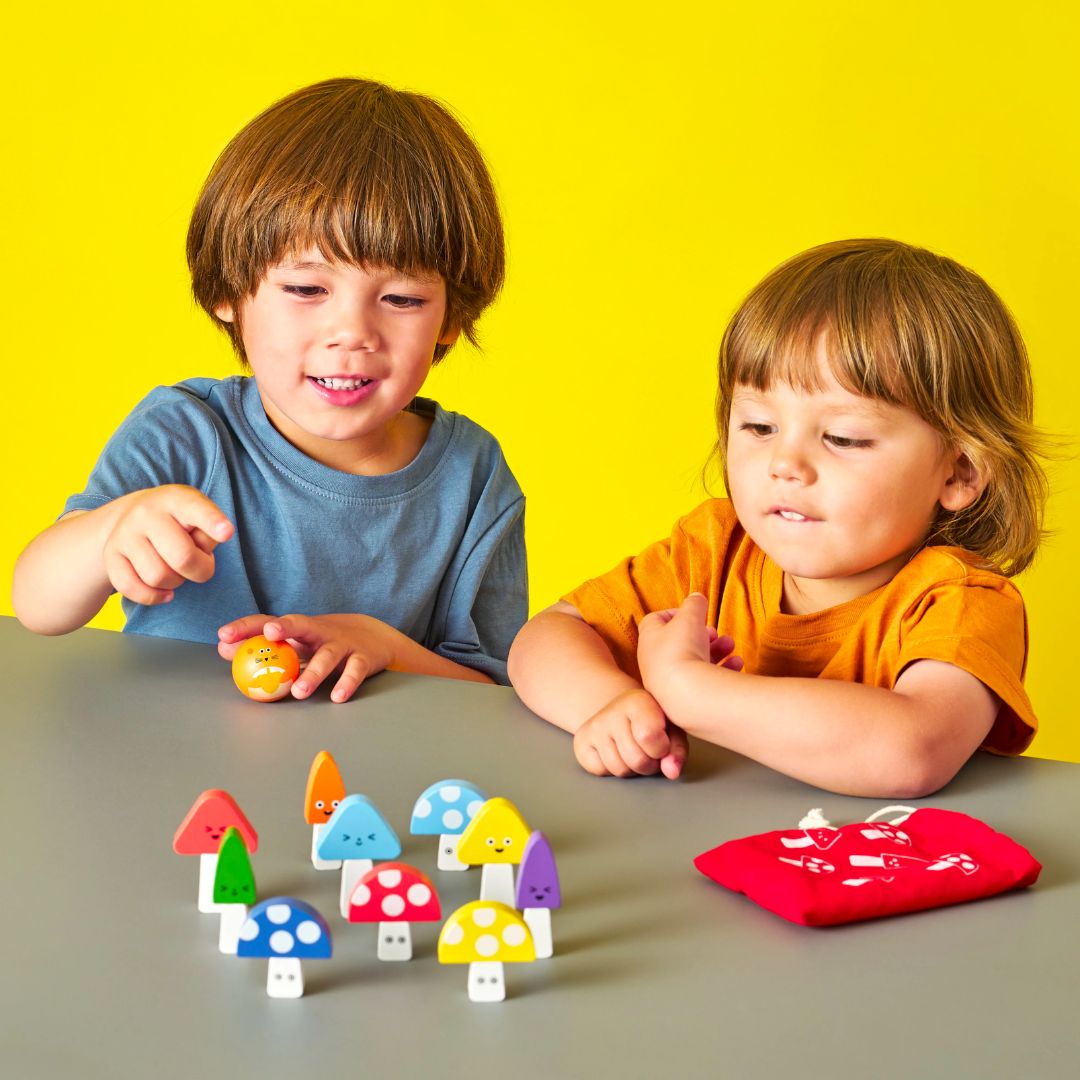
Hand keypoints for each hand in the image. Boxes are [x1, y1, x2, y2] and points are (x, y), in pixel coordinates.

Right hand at [102, 486, 233, 605]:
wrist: (132, 515)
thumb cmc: (179, 520)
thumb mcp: (198, 515)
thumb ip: (208, 532)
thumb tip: (202, 554)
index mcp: (176, 499)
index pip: (195, 509)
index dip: (212, 522)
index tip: (227, 532)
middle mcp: (146, 513)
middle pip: (182, 557)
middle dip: (201, 570)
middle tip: (202, 565)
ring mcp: (124, 534)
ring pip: (158, 577)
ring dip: (176, 583)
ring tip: (178, 570)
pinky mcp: (110, 556)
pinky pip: (132, 588)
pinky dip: (153, 596)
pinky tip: (165, 591)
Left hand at [218, 613, 397, 702]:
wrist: (375, 637)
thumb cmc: (324, 642)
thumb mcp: (294, 643)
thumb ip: (262, 647)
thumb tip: (223, 649)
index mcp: (300, 629)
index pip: (270, 622)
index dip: (247, 627)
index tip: (225, 635)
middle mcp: (320, 632)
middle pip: (302, 624)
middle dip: (285, 627)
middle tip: (269, 634)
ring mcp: (343, 644)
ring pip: (328, 656)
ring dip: (313, 673)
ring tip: (299, 691)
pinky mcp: (362, 658)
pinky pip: (354, 671)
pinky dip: (346, 683)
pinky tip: (337, 696)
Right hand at [573, 687, 688, 779]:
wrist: (621, 711)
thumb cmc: (652, 722)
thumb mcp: (672, 729)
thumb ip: (676, 750)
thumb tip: (671, 772)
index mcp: (638, 701)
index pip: (648, 736)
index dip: (661, 749)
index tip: (663, 743)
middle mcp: (612, 710)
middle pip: (636, 760)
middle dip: (648, 764)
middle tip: (649, 752)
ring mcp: (594, 726)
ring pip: (618, 769)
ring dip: (631, 769)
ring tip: (634, 752)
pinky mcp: (580, 740)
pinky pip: (599, 770)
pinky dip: (611, 770)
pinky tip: (617, 753)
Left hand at [638, 593, 742, 700]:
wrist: (687, 696)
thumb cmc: (682, 650)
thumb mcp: (690, 615)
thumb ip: (694, 603)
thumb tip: (696, 597)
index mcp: (649, 639)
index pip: (655, 620)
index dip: (675, 612)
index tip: (693, 612)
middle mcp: (654, 663)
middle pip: (678, 643)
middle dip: (701, 634)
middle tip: (714, 633)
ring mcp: (668, 684)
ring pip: (694, 662)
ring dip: (715, 650)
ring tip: (730, 645)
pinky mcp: (685, 700)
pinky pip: (703, 682)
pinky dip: (721, 671)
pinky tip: (736, 664)